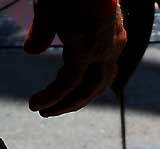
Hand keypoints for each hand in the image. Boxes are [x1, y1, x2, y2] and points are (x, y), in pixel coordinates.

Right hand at [24, 0, 126, 116]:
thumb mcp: (54, 8)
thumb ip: (45, 31)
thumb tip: (31, 52)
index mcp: (111, 37)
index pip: (102, 71)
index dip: (85, 86)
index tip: (66, 95)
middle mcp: (111, 47)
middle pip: (98, 85)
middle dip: (76, 101)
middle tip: (55, 111)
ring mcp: (100, 51)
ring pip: (85, 89)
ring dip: (65, 104)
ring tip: (44, 111)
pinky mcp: (83, 51)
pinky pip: (67, 83)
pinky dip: (52, 96)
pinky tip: (37, 104)